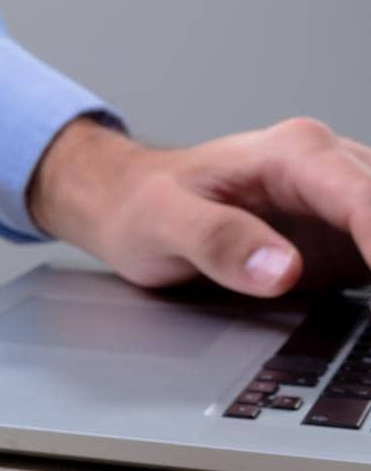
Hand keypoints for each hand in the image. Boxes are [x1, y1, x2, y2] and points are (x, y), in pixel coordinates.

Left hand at [28, 116, 370, 296]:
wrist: (125, 200)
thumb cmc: (138, 204)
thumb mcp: (161, 222)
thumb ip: (218, 240)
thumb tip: (281, 270)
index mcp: (292, 153)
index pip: (366, 200)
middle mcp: (326, 165)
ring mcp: (340, 197)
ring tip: (369, 316)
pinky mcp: (344, 232)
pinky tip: (367, 312)